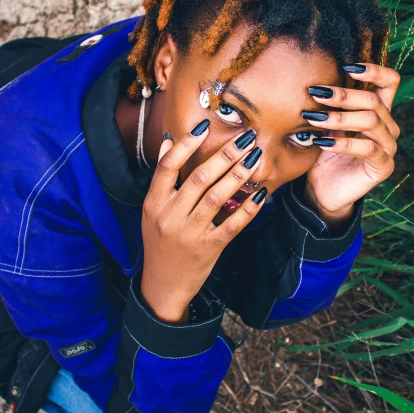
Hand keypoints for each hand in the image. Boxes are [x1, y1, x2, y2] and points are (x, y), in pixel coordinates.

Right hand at [140, 123, 266, 322]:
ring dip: (238, 175)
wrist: (162, 285)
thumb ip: (162, 177)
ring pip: (217, 198)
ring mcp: (189, 233)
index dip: (186, 145)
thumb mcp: (152, 210)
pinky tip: (261, 194)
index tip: (205, 127)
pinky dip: (248, 208)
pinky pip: (232, 225)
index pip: (168, 167)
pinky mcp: (209, 248)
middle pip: (198, 178)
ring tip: (255, 157)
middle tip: (245, 138)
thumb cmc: (159, 243)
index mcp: (154, 203)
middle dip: (224, 155)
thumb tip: (169, 140)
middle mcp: (170, 216)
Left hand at [302, 63, 400, 221]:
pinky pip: (367, 148)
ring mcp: (388, 147)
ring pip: (370, 121)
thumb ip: (328, 105)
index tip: (347, 66)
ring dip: (339, 118)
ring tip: (313, 119)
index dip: (374, 71)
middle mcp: (388, 127)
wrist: (322, 189)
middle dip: (343, 95)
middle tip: (315, 93)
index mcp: (379, 111)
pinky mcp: (383, 166)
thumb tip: (312, 81)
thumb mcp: (325, 123)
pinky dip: (343, 143)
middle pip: (374, 101)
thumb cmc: (324, 152)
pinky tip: (322, 142)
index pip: (390, 82)